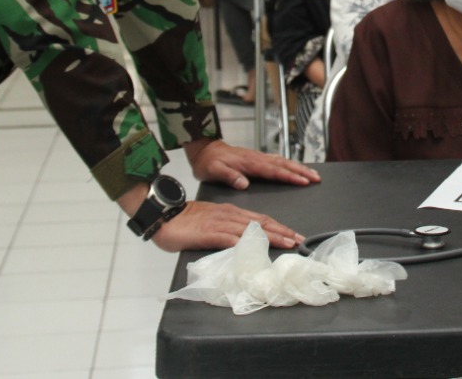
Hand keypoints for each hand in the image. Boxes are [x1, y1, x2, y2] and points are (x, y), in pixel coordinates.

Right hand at [150, 200, 304, 251]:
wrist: (163, 215)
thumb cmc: (185, 221)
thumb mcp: (211, 223)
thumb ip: (227, 231)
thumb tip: (242, 241)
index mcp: (231, 213)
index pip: (260, 219)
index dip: (279, 227)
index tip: (294, 235)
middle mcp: (229, 216)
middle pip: (261, 223)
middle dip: (282, 231)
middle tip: (299, 240)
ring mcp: (220, 224)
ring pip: (251, 230)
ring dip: (271, 237)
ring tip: (287, 243)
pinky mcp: (208, 233)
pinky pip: (229, 238)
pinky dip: (243, 243)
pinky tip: (255, 248)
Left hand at [186, 139, 320, 190]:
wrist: (204, 150)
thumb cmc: (208, 162)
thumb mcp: (213, 171)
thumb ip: (229, 176)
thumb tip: (243, 184)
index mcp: (249, 163)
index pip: (274, 171)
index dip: (290, 176)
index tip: (303, 181)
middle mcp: (257, 158)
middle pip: (284, 165)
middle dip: (302, 171)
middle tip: (317, 178)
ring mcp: (258, 157)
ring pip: (283, 161)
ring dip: (299, 168)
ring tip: (313, 174)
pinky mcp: (257, 158)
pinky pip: (278, 161)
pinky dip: (290, 164)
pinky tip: (296, 168)